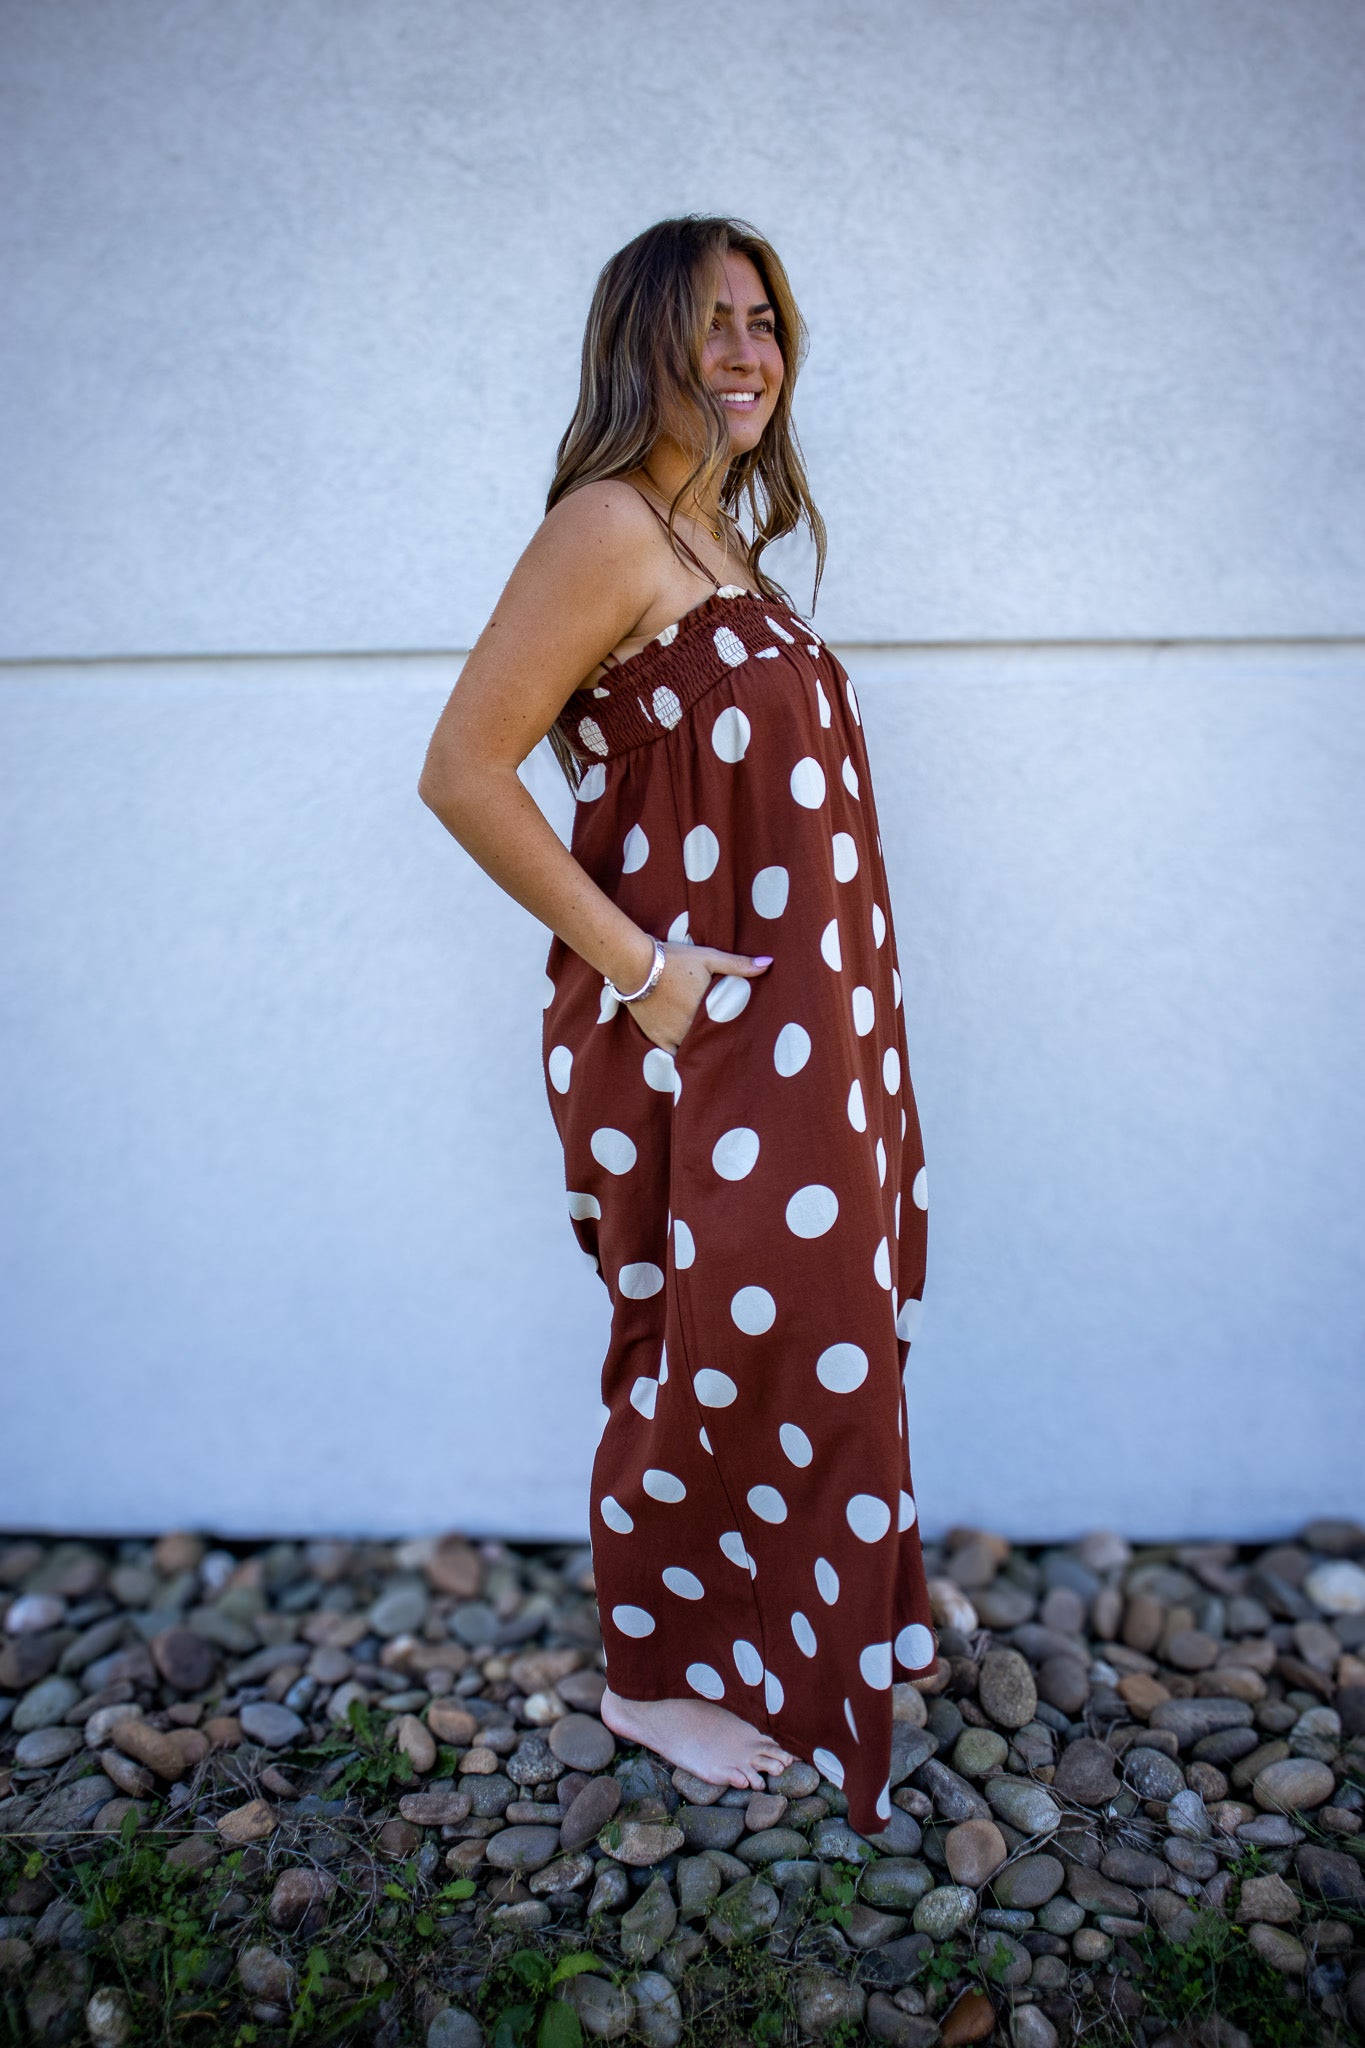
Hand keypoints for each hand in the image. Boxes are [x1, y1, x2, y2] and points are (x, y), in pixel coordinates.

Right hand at [626, 941, 771, 1055]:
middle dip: (721, 1042)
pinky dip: (683, 1055)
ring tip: (715, 1052)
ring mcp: (674, 1036)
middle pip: (712, 1042)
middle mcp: (692, 1028)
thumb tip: (768, 963)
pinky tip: (692, 1058)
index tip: (746, 1037)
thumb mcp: (708, 957)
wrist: (635, 965)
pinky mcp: (658, 1038)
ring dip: (703, 1049)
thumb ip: (738, 964)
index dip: (737, 1033)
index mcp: (708, 1011)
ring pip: (695, 1050)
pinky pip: (674, 1055)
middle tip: (734, 1048)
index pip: (729, 1029)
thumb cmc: (674, 959)